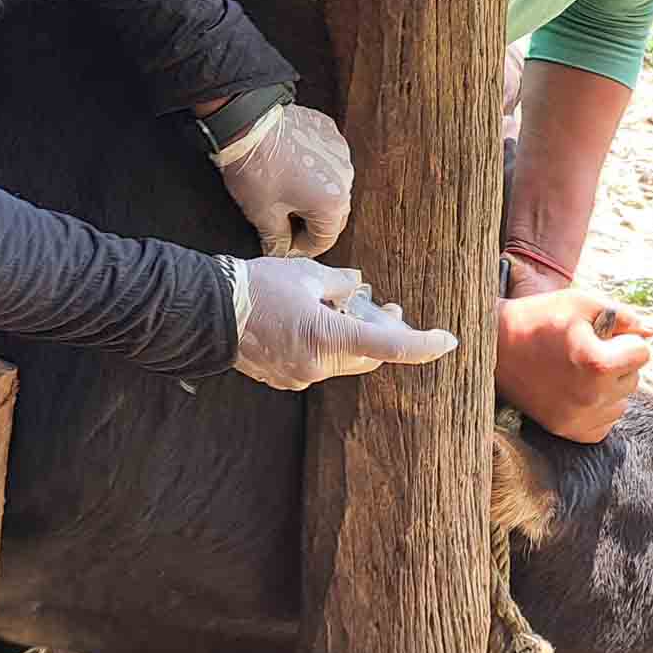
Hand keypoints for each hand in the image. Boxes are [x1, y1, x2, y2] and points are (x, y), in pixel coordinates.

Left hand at [213, 103, 353, 256]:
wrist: (246, 124)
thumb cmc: (256, 169)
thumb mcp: (262, 215)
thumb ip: (277, 240)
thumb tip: (280, 249)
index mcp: (333, 203)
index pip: (323, 240)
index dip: (301, 248)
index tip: (283, 245)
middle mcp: (345, 178)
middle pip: (332, 214)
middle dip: (309, 223)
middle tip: (283, 224)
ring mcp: (340, 152)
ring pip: (331, 186)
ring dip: (312, 195)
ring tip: (284, 193)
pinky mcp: (329, 132)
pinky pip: (326, 160)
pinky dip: (313, 169)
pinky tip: (290, 168)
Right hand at [233, 257, 456, 390]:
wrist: (205, 311)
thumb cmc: (255, 288)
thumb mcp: (304, 274)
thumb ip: (339, 283)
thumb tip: (355, 288)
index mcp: (329, 339)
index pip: (390, 346)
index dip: (424, 345)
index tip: (448, 341)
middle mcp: (318, 366)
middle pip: (367, 355)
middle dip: (381, 333)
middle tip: (385, 307)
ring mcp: (299, 376)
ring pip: (342, 360)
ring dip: (350, 337)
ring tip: (340, 306)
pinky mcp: (283, 377)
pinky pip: (317, 363)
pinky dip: (325, 344)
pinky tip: (313, 320)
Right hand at [494, 286, 652, 442]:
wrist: (493, 348)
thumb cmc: (538, 319)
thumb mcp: (580, 303)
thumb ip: (623, 316)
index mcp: (596, 363)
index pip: (643, 352)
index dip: (622, 337)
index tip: (596, 334)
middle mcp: (590, 396)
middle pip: (634, 378)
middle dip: (616, 362)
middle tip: (581, 351)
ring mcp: (578, 418)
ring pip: (621, 402)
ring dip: (608, 386)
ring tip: (575, 370)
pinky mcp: (568, 432)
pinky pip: (605, 423)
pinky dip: (596, 408)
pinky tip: (573, 390)